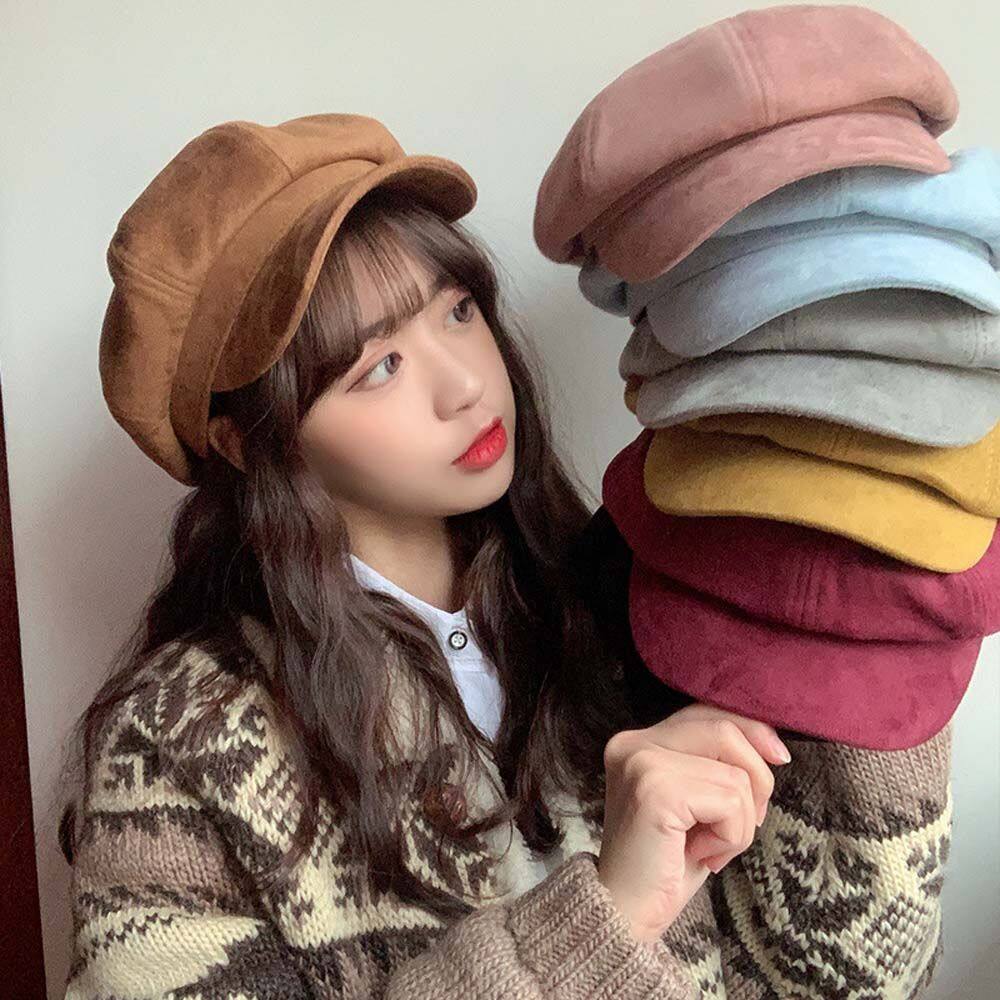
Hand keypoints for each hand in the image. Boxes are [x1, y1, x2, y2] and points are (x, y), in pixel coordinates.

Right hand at [597, 702, 791, 942]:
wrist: (625, 915)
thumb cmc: (666, 863)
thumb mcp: (696, 802)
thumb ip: (716, 762)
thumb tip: (771, 744)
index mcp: (638, 740)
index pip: (707, 712)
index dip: (751, 730)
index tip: (779, 759)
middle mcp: (634, 742)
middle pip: (725, 730)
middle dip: (756, 781)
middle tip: (740, 827)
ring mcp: (641, 762)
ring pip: (735, 773)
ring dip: (740, 822)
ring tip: (710, 847)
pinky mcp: (654, 789)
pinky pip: (729, 801)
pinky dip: (731, 836)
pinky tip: (702, 855)